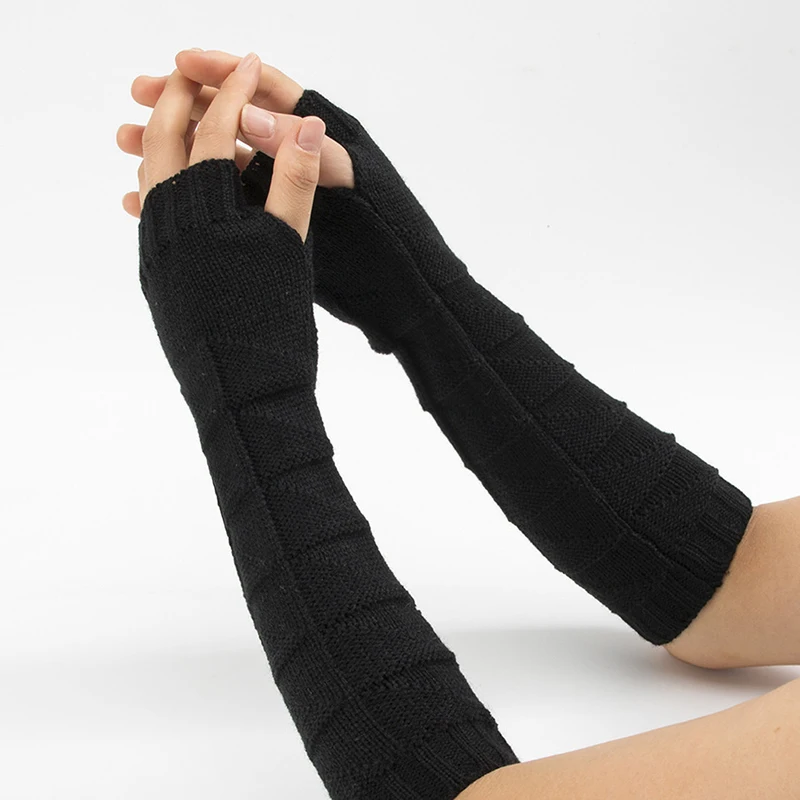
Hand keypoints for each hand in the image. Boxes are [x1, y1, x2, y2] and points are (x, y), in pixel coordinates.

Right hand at [118, 48, 353, 219]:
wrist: (370, 259)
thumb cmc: (361, 212)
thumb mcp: (334, 171)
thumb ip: (295, 142)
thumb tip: (248, 114)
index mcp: (304, 127)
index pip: (259, 85)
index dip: (222, 70)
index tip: (182, 62)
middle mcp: (279, 147)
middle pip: (225, 112)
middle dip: (182, 101)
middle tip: (139, 93)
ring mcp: (262, 179)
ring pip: (209, 152)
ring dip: (170, 144)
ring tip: (125, 141)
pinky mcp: (252, 210)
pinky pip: (209, 194)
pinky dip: (179, 193)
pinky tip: (142, 198)